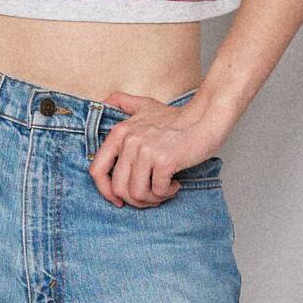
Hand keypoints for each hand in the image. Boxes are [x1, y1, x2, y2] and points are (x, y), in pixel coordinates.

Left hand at [88, 90, 222, 208]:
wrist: (205, 117)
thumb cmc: (177, 117)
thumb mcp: (143, 105)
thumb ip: (121, 102)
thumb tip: (102, 101)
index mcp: (119, 133)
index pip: (97, 170)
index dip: (105, 191)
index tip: (117, 199)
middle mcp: (129, 141)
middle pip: (119, 189)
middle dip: (135, 200)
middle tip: (150, 197)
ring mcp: (146, 151)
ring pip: (137, 194)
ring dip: (152, 199)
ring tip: (163, 191)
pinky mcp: (164, 161)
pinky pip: (157, 191)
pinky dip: (166, 193)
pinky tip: (175, 184)